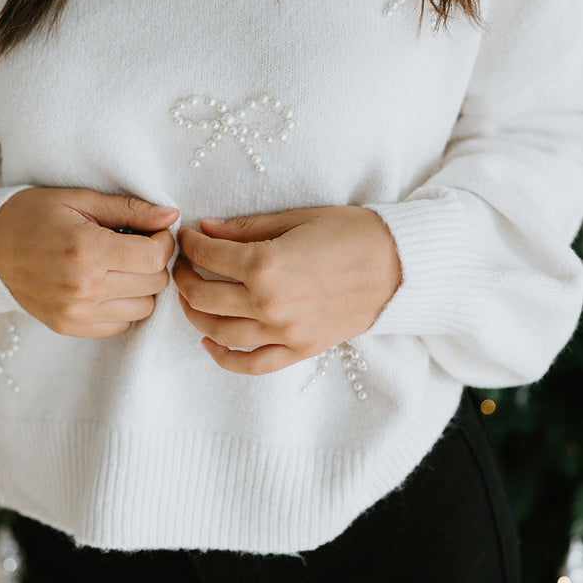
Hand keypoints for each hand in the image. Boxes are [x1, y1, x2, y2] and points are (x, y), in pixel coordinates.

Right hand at [0, 188, 178, 336]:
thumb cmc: (34, 215)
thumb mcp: (81, 199)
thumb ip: (130, 209)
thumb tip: (170, 215)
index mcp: (88, 250)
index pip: (155, 258)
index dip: (162, 241)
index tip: (151, 230)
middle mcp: (84, 288)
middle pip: (154, 283)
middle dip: (153, 262)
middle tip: (135, 244)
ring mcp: (76, 313)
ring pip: (144, 308)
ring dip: (141, 286)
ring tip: (119, 265)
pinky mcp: (69, 327)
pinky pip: (121, 325)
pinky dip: (123, 305)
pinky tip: (106, 284)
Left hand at [173, 206, 401, 374]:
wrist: (400, 265)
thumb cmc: (351, 232)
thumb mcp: (295, 219)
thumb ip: (246, 228)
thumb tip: (205, 229)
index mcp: (266, 264)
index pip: (207, 256)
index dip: (189, 243)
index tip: (187, 236)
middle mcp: (269, 303)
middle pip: (203, 296)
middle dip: (184, 276)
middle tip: (183, 263)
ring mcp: (284, 332)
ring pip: (218, 332)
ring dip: (194, 314)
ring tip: (191, 297)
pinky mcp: (300, 350)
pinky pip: (251, 364)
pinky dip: (224, 358)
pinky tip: (210, 343)